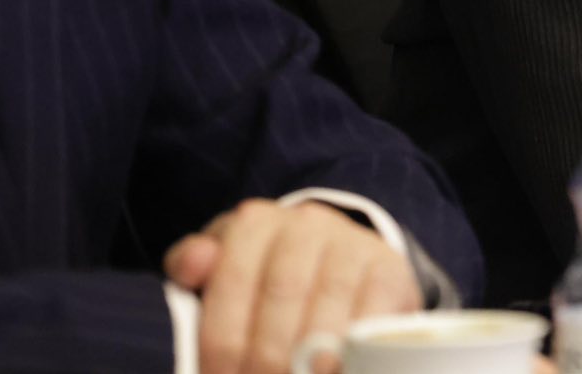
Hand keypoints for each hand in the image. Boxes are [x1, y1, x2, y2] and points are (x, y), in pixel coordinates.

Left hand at [163, 199, 421, 373]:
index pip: (232, 285)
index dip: (222, 344)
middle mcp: (306, 224)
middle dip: (265, 359)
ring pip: (326, 308)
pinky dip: (351, 354)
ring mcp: (352, 244)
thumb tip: (193, 267)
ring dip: (310, 362)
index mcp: (255, 223)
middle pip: (281, 298)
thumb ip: (192, 265)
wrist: (338, 258)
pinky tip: (337, 373)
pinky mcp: (389, 269)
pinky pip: (370, 316)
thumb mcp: (224, 264)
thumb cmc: (266, 274)